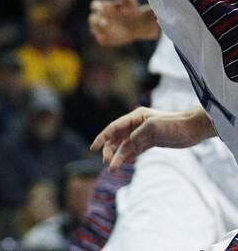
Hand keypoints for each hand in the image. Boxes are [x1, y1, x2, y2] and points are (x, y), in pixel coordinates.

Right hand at [88, 0, 154, 46]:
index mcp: (102, 7)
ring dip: (99, 29)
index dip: (96, 7)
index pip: (94, 6)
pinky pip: (101, 39)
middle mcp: (98, 17)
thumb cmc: (132, 10)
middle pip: (92, 18)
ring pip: (94, 29)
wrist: (138, 25)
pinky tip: (111, 38)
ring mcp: (100, 29)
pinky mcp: (104, 38)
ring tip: (108, 28)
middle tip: (105, 22)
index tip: (102, 8)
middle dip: (96, 20)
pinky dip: (104, 38)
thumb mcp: (129, 1)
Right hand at [91, 106, 214, 170]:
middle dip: (110, 150)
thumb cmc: (173, 124)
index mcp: (135, 117)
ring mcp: (143, 134)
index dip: (103, 137)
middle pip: (117, 138)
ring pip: (125, 146)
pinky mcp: (151, 142)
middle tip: (106, 162)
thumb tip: (128, 145)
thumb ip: (137, 135)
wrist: (193, 129)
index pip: (114, 128)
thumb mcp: (153, 127)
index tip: (93, 148)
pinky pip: (135, 150)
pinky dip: (128, 157)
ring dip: (119, 157)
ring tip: (113, 169)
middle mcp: (136, 125)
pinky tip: (124, 163)